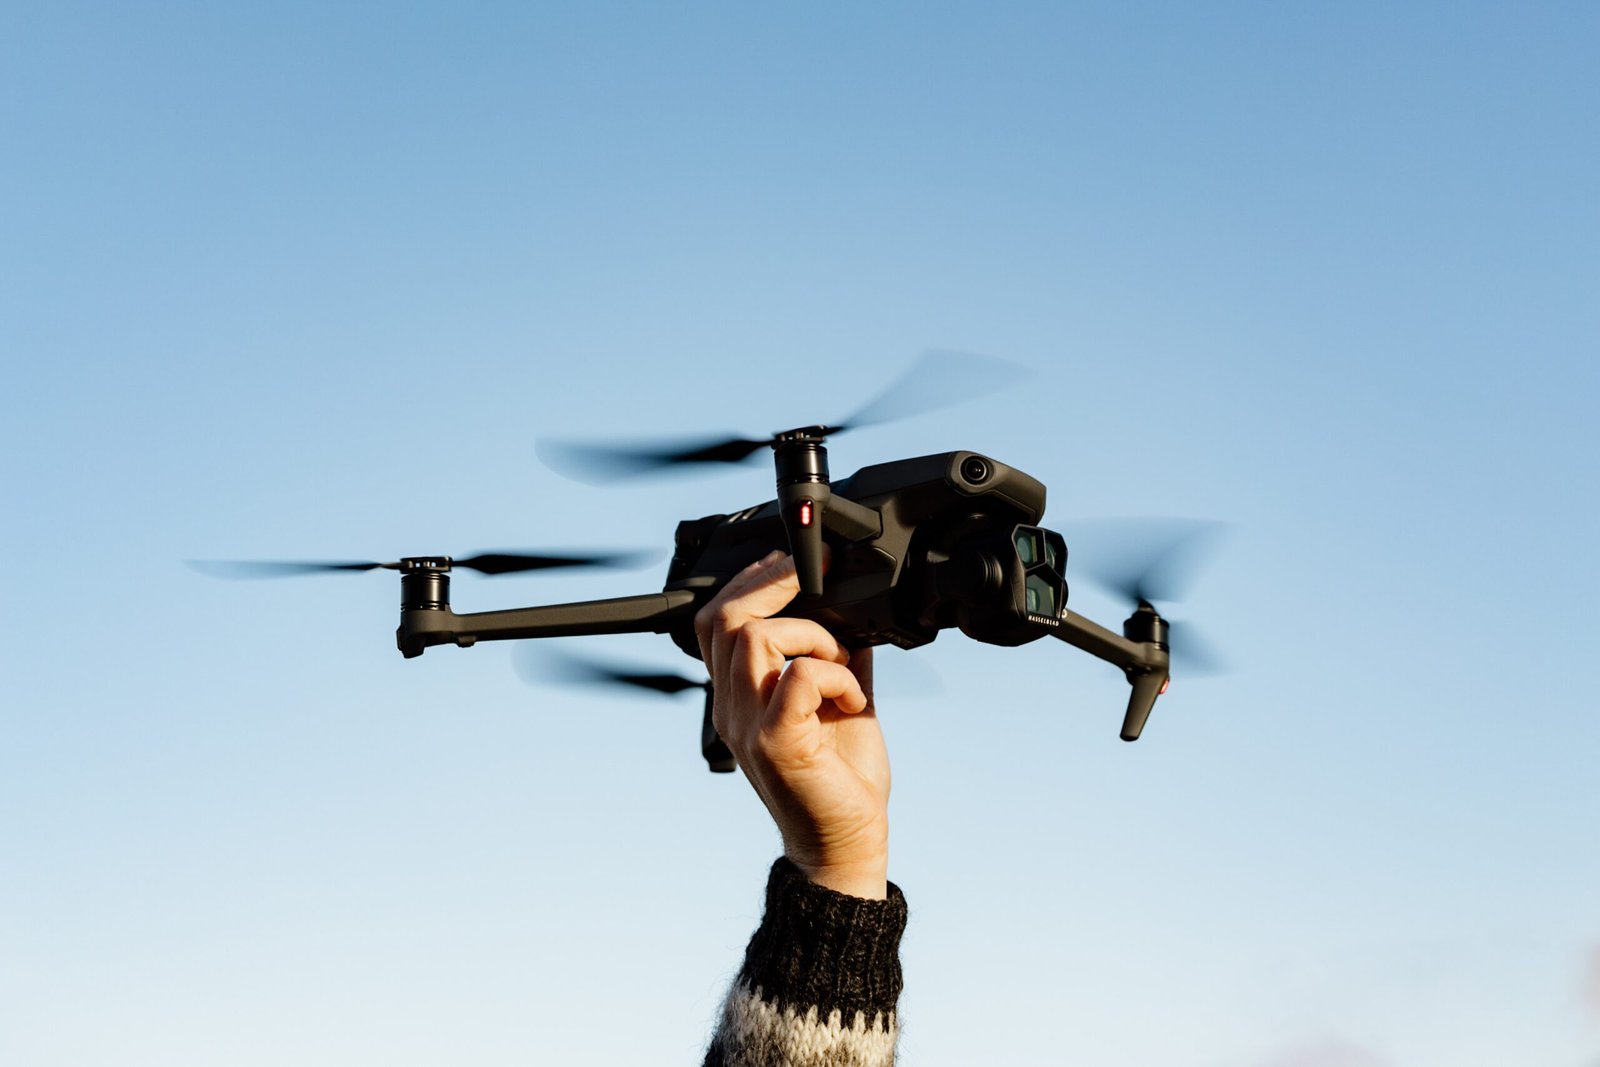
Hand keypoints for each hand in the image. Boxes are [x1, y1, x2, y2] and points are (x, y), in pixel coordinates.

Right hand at [694, 551, 889, 898]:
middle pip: (721, 618)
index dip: (749, 581)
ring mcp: (748, 725)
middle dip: (770, 581)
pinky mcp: (777, 743)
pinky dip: (834, 673)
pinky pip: (798, 676)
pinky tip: (853, 698)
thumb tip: (854, 612)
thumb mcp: (841, 699)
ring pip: (754, 637)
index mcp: (740, 696)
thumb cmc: (842, 779)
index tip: (792, 562)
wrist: (847, 842)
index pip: (715, 622)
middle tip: (814, 573)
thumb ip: (837, 655)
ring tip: (841, 662)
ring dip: (811, 634)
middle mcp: (733, 708)